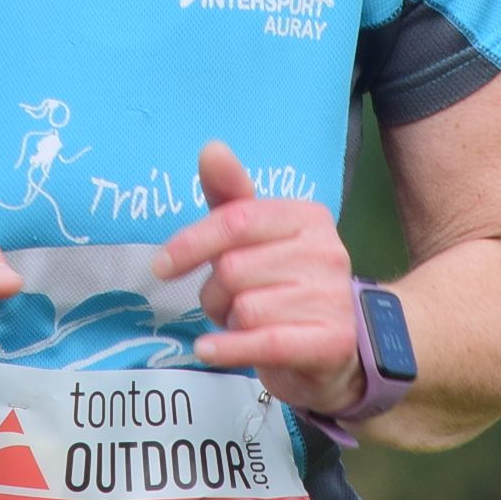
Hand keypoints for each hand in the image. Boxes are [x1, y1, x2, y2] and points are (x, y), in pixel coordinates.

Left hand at [152, 140, 363, 415]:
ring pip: (244, 309)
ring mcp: (331, 298)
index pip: (236, 221)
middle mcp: (326, 252)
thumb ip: (230, 197)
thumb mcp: (257, 237)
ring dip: (229, 322)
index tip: (161, 266)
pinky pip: (263, 343)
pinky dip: (227, 349)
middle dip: (215, 293)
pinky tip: (208, 350)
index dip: (192, 243)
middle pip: (233, 269)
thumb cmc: (285, 283)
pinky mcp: (331, 342)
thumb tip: (211, 148)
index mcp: (307, 217)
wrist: (339, 346)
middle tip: (228, 303)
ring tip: (245, 325)